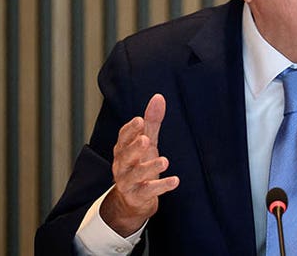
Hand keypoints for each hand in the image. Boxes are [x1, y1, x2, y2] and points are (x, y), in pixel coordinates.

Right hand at [100, 94, 179, 236]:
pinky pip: (148, 191)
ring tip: (165, 161)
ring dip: (149, 167)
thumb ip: (152, 122)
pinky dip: (161, 186)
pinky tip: (175, 181)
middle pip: (125, 156)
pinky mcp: (137, 196)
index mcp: (123, 149)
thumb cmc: (140, 163)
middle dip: (134, 148)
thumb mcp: (147, 142)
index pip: (122, 138)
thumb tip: (158, 97)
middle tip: (145, 140)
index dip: (130, 130)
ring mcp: (127, 182)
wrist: (134, 198)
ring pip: (135, 174)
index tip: (139, 120)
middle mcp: (122, 165)